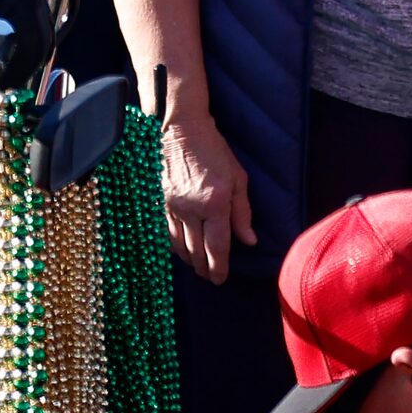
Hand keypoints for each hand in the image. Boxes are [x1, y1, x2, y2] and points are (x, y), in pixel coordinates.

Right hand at [162, 112, 255, 282]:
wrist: (183, 133)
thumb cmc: (216, 153)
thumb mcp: (238, 179)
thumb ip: (243, 213)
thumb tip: (249, 241)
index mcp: (214, 203)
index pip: (217, 245)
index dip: (219, 265)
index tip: (221, 279)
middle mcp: (191, 209)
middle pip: (196, 250)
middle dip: (204, 268)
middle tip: (211, 279)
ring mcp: (173, 208)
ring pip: (179, 245)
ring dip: (190, 260)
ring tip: (199, 268)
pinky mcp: (162, 204)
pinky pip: (169, 233)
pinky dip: (177, 246)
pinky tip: (183, 251)